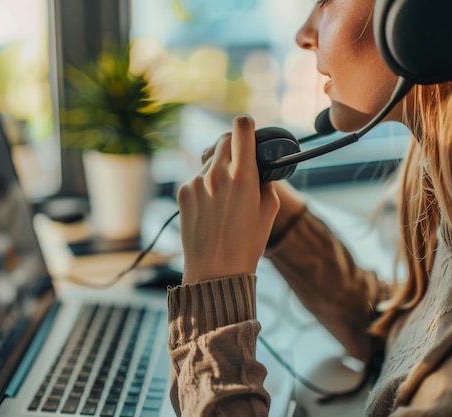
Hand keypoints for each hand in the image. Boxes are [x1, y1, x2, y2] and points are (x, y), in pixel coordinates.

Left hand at [176, 116, 279, 283]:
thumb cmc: (247, 243)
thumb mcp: (269, 209)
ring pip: (210, 159)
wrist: (215, 270)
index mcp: (243, 177)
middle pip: (224, 139)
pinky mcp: (183, 192)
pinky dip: (205, 183)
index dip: (246, 125)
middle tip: (239, 161)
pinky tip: (211, 206)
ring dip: (219, 167)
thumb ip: (264, 179)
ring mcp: (196, 182)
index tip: (248, 128)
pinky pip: (197, 177)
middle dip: (233, 145)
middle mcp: (217, 174)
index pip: (241, 129)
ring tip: (225, 196)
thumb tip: (257, 163)